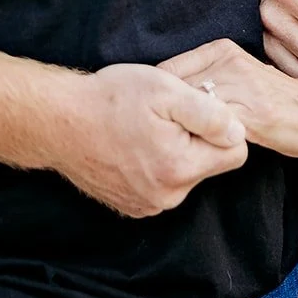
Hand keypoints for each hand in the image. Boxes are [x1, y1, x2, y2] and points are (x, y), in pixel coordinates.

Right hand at [46, 63, 247, 217]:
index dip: (221, 126)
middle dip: (197, 140)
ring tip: (145, 129)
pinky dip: (155, 166)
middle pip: (209, 165)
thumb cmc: (111, 100)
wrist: (58, 121)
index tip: (196, 110)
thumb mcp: (167, 90)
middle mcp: (168, 196)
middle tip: (165, 117)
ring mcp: (148, 205)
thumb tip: (239, 131)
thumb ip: (210, 113)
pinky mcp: (132, 207)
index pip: (236, 154)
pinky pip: (162, 186)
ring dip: (175, 152)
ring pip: (185, 175)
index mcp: (181, 168)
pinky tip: (133, 146)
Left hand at [160, 40, 297, 156]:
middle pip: (174, 91)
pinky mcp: (252, 113)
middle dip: (161, 117)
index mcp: (222, 49)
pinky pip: (211, 129)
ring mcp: (241, 86)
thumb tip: (161, 91)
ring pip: (189, 110)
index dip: (154, 100)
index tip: (150, 119)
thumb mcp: (237, 75)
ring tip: (171, 148)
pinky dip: (199, 142)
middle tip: (154, 139)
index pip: (167, 72)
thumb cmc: (272, 99)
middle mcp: (229, 62)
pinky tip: (196, 153)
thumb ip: (206, 76)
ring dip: (177, 131)